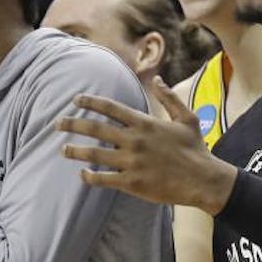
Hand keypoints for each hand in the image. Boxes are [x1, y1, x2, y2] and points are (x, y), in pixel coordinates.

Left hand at [56, 78, 236, 213]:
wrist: (203, 180)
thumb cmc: (195, 149)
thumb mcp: (186, 118)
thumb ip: (170, 97)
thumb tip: (157, 78)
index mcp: (145, 123)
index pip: (110, 108)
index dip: (90, 102)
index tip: (76, 100)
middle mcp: (135, 141)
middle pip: (96, 129)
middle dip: (73, 124)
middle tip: (57, 123)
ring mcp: (132, 162)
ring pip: (95, 154)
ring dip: (75, 151)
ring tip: (62, 149)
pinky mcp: (132, 183)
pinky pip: (104, 179)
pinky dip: (90, 176)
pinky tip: (82, 174)